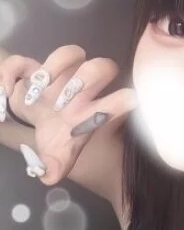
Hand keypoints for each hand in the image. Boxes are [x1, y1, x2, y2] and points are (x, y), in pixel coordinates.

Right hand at [0, 44, 135, 184]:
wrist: (39, 123)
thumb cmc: (58, 138)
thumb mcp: (58, 155)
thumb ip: (57, 165)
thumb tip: (47, 176)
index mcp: (95, 111)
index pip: (120, 100)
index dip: (123, 100)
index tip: (125, 102)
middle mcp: (84, 90)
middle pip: (101, 68)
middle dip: (88, 78)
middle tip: (65, 102)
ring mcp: (61, 76)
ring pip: (72, 54)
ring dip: (55, 67)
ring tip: (38, 91)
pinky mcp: (33, 70)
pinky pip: (23, 61)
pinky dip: (11, 72)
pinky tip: (5, 91)